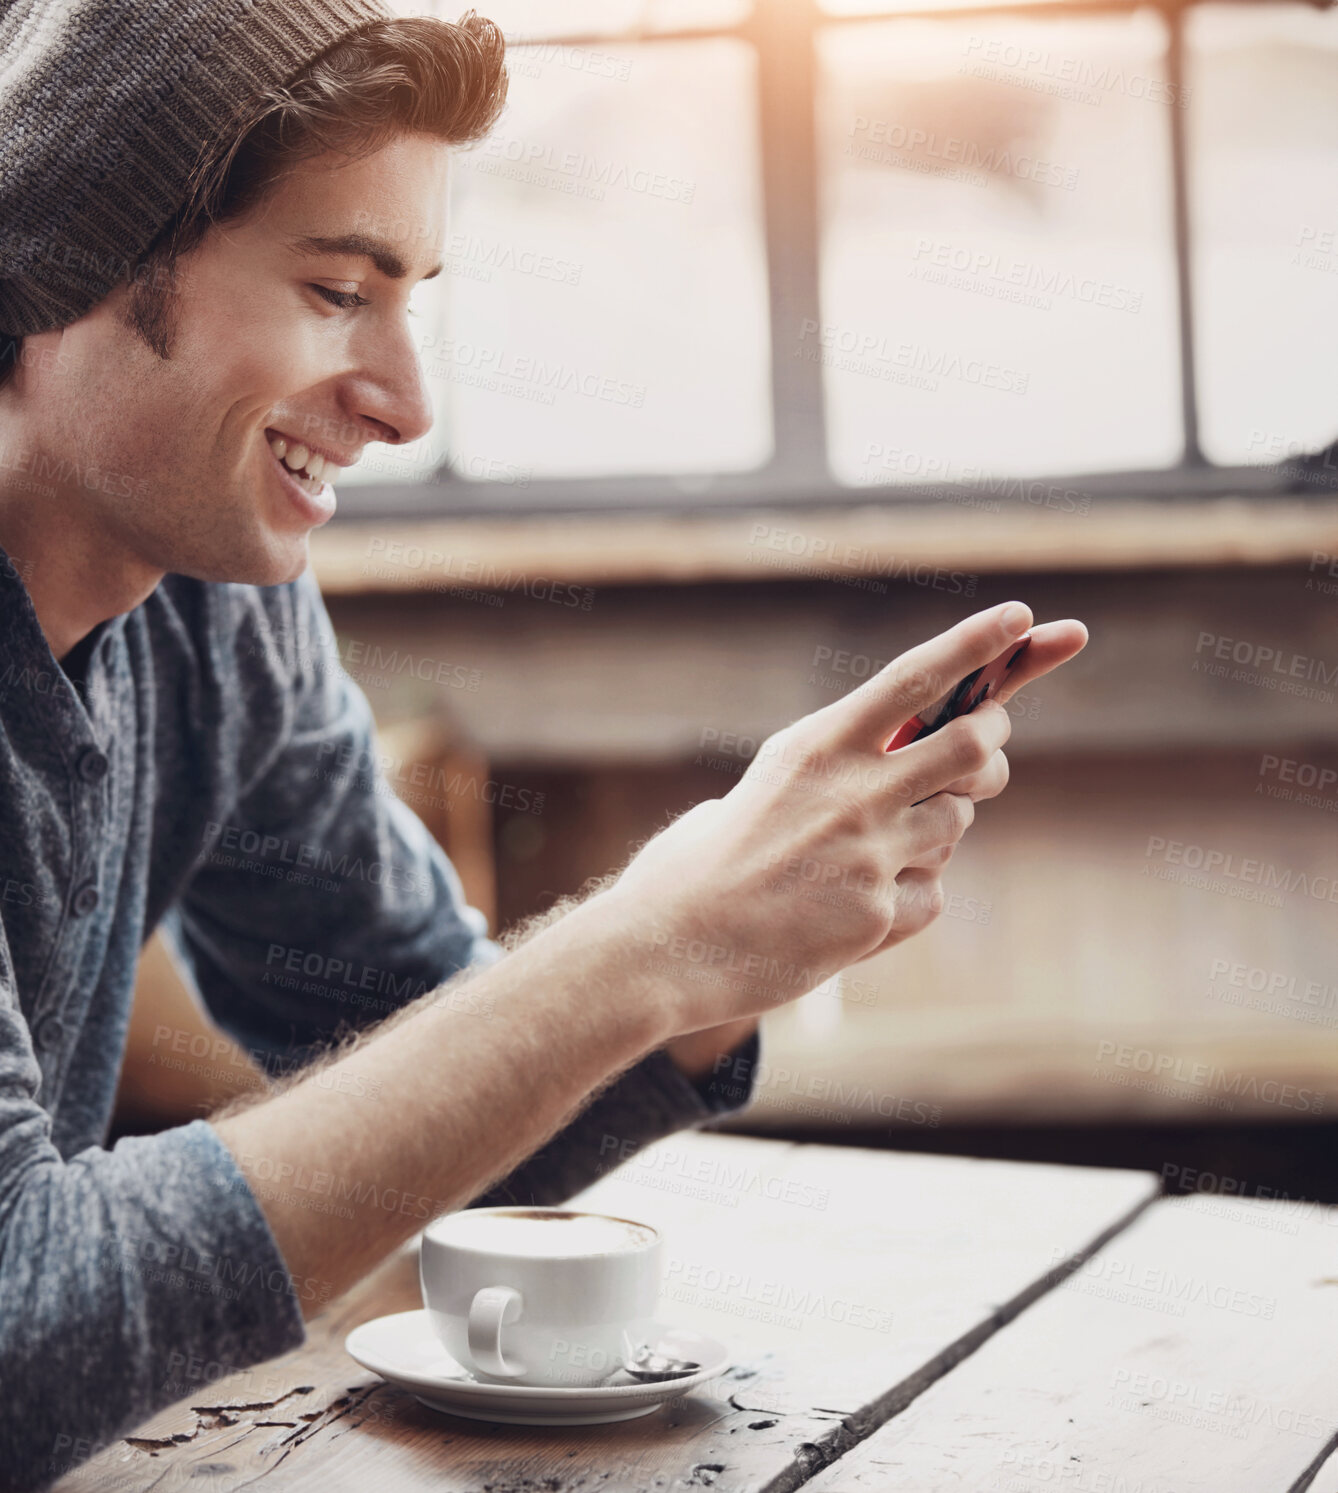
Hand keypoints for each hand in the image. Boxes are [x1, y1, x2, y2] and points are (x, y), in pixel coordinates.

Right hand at [604, 602, 1086, 1032]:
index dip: (973, 643)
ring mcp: (869, 851)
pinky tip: (852, 912)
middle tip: (981, 759)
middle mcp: (851, 789)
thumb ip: (827, 768)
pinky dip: (907, 899)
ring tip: (871, 855)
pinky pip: (931, 894)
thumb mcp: (762, 787)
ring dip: (936, 832)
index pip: (912, 678)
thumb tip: (887, 761)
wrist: (668, 947)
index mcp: (816, 745)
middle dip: (991, 746)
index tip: (1019, 614)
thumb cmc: (702, 865)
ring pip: (958, 823)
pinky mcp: (878, 912)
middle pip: (971, 745)